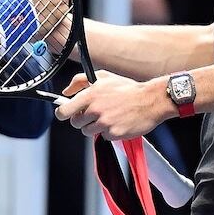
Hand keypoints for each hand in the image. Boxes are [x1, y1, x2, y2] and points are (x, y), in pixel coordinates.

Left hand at [54, 71, 171, 140]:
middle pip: (75, 123)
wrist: (150, 100)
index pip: (64, 111)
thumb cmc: (127, 88)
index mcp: (90, 95)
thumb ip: (80, 81)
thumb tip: (66, 92)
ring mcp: (105, 123)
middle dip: (81, 120)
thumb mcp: (102, 77)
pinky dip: (108, 132)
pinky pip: (103, 137)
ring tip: (108, 116)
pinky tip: (117, 122)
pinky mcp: (114, 134)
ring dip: (95, 126)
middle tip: (93, 113)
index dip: (63, 113)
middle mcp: (96, 110)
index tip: (65, 113)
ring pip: (88, 131)